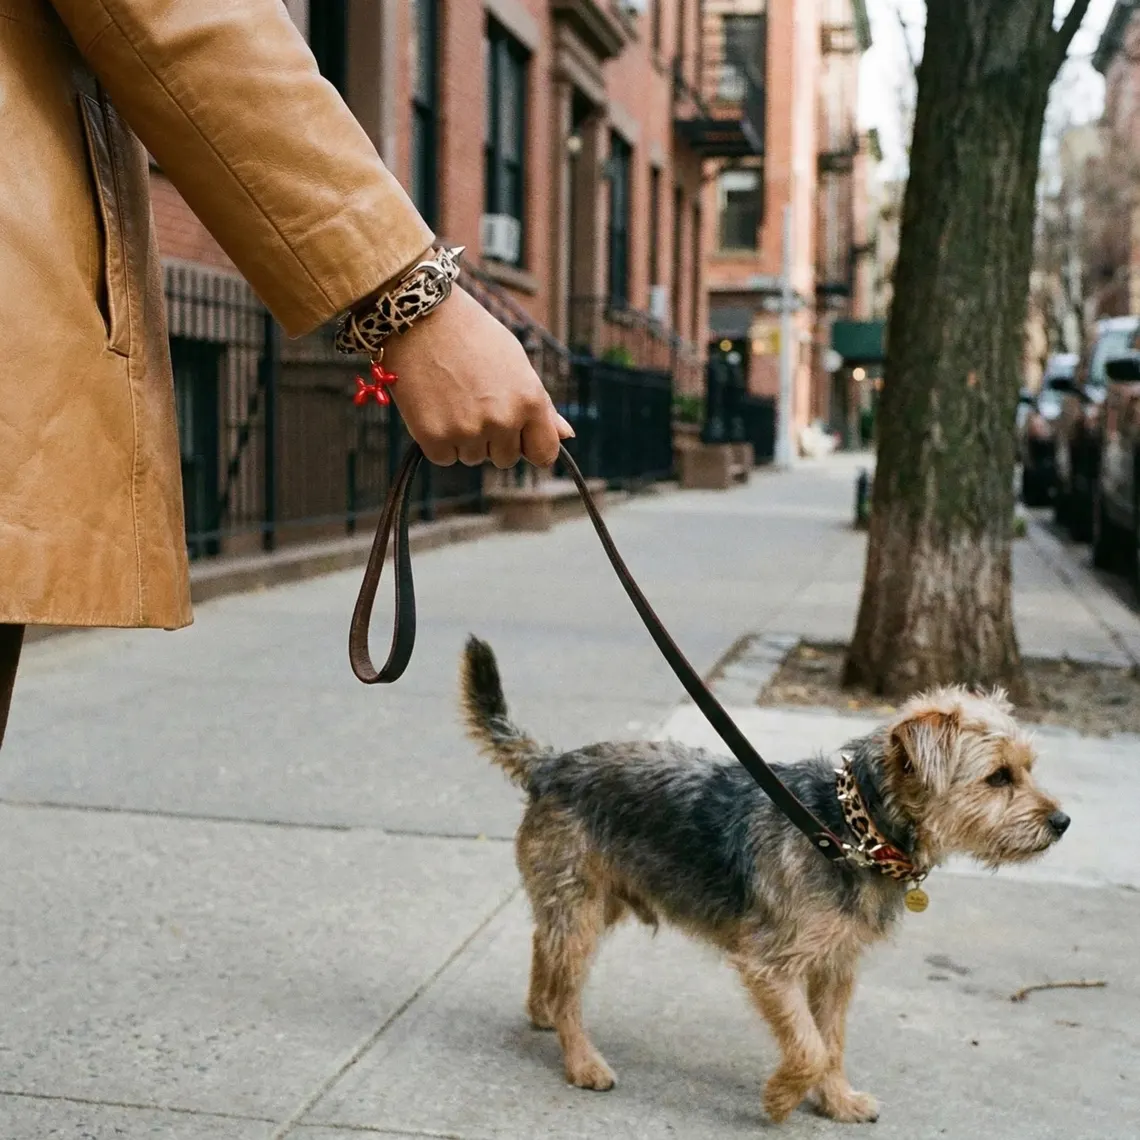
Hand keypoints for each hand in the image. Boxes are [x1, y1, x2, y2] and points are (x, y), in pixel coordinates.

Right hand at [381, 285, 572, 467]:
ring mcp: (467, 431)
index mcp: (529, 401)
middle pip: (505, 459)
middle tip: (474, 401)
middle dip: (493, 439)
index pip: (544, 454)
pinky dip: (437, 440)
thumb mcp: (516, 363)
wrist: (420, 316)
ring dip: (464, 438)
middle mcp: (502, 420)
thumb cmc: (472, 335)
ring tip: (452, 398)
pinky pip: (444, 457)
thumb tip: (567, 436)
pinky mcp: (434, 438)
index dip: (530, 445)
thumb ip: (542, 406)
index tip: (518, 437)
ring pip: (473, 458)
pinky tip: (434, 407)